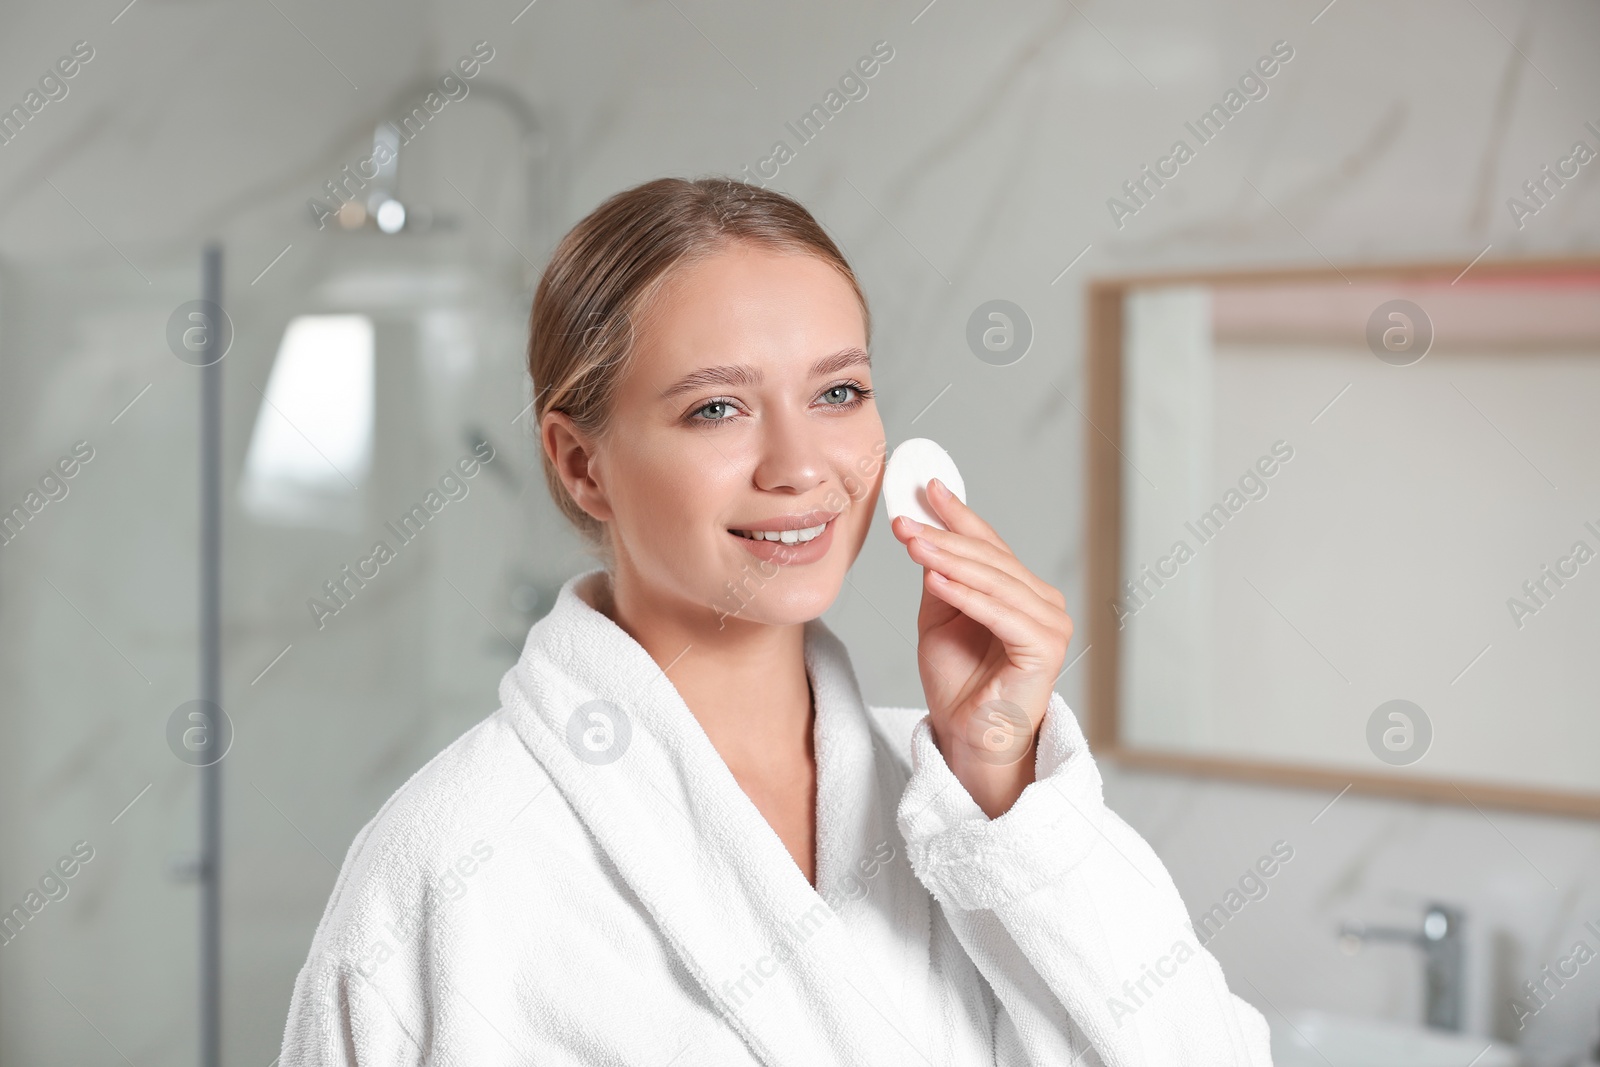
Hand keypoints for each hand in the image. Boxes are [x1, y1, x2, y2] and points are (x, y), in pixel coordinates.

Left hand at [891, 478, 1073, 817]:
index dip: (958, 514)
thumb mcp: (938, 616)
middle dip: (944, 536)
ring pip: (995, 581)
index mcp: (1022, 591)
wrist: (966, 736)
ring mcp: (1050, 626)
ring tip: (913, 543)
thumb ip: (939, 575)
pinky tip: (935, 579)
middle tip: (905, 520)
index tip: (925, 487)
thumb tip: (924, 527)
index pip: (989, 544)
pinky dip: (967, 595)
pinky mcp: (1045, 650)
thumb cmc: (957, 682)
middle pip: (991, 559)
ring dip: (950, 560)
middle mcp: (1044, 603)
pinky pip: (1001, 614)